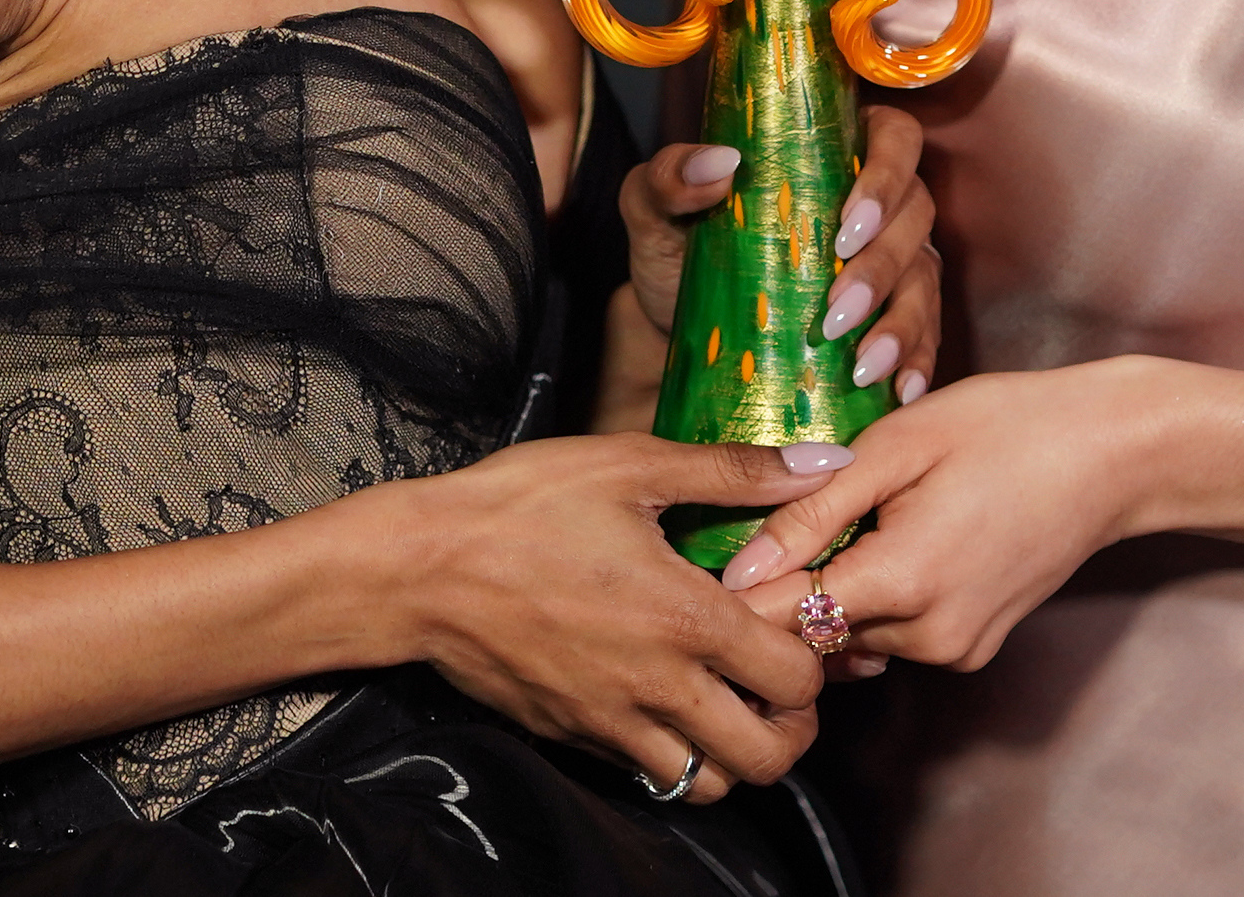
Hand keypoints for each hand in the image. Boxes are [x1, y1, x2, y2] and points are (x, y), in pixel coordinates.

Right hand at [362, 433, 853, 798]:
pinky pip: (645, 774)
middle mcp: (657, 686)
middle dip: (792, 725)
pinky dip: (672, 752)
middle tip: (781, 680)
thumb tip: (824, 459)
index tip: (799, 618)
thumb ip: (735, 470)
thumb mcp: (629, 465)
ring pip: (708, 784)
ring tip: (728, 697)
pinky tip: (664, 696)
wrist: (418, 569)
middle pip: (766, 756)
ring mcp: (611, 723)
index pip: (796, 676)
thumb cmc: (521, 506)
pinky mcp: (573, 738)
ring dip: (734, 751)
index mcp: (685, 618)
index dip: (816, 653)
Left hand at [620, 104, 942, 403]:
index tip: (847, 226)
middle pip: (917, 212)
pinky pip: (925, 334)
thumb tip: (719, 164)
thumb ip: (670, 176)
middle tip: (835, 311)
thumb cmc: (676, 244)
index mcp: (836, 147)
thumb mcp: (655, 207)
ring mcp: (895, 256)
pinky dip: (917, 362)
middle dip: (883, 266)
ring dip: (901, 323)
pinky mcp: (894, 314)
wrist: (678, 318)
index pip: (893, 136)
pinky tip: (899, 392)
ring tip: (863, 365)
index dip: (886, 176)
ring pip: (924, 278)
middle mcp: (879, 198)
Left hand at [712, 362, 1154, 671]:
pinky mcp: (975, 648)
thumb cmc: (1006, 427)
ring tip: (861, 513)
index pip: (781, 622)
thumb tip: (737, 570)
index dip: (743, 587)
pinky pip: (897, 635)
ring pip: (853, 635)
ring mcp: (957, 650)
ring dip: (840, 586)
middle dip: (792, 580)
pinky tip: (900, 536)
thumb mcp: (898, 445)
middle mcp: (929, 637)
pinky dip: (882, 596)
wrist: (1114, 453)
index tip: (723, 545)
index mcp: (902, 582)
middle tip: (797, 511)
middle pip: (814, 632)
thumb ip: (811, 512)